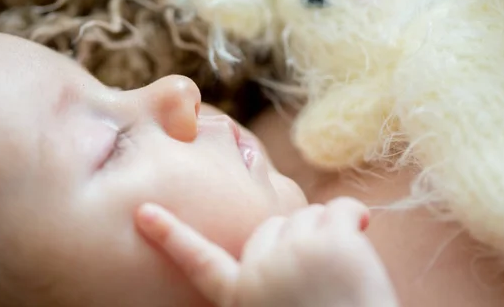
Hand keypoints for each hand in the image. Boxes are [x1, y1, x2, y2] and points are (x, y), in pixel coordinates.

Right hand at [135, 197, 398, 306]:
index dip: (170, 236)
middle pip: (270, 227)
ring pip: (307, 214)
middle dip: (293, 241)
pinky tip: (361, 233)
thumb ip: (260, 286)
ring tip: (342, 273)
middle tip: (319, 277)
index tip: (143, 211)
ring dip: (327, 232)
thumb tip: (262, 248)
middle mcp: (259, 273)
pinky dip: (354, 215)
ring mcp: (294, 253)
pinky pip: (341, 206)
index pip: (197, 260)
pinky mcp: (331, 242)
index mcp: (241, 299)